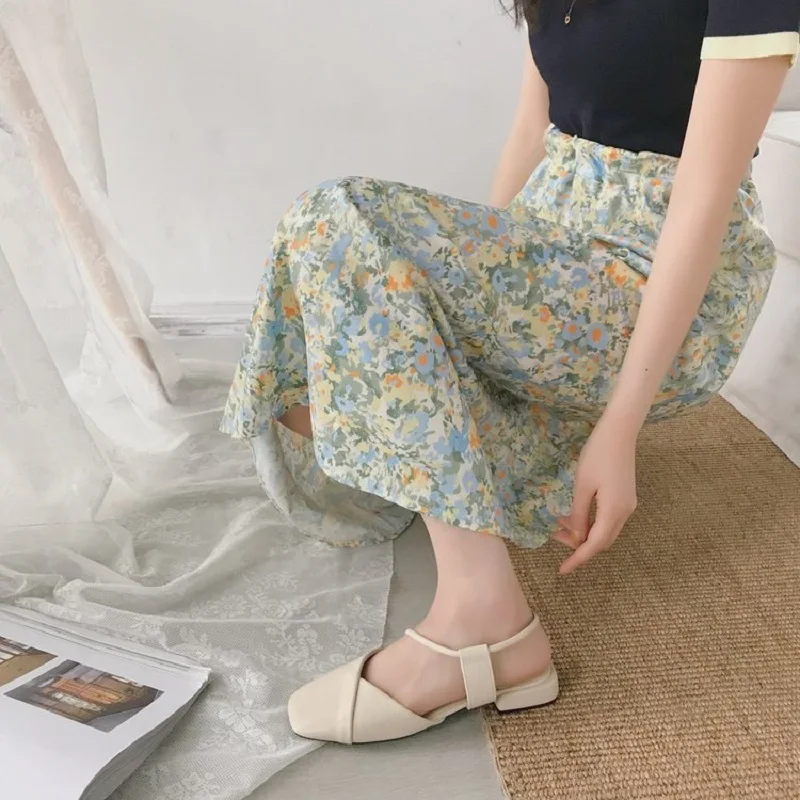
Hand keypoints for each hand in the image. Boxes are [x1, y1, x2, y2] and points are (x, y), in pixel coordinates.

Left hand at [553, 414, 638, 574]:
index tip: (563, 570)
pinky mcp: (625, 497)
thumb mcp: (582, 486)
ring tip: (563, 529)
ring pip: (606, 531)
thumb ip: (579, 514)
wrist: (619, 432)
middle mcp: (625, 512)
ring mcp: (628, 505)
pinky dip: (593, 524)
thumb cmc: (597, 456)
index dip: (578, 559)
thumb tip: (577, 536)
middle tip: (557, 542)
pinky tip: (577, 518)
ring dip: (586, 535)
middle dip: (580, 547)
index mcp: (614, 512)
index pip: (595, 545)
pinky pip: (609, 519)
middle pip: (603, 541)